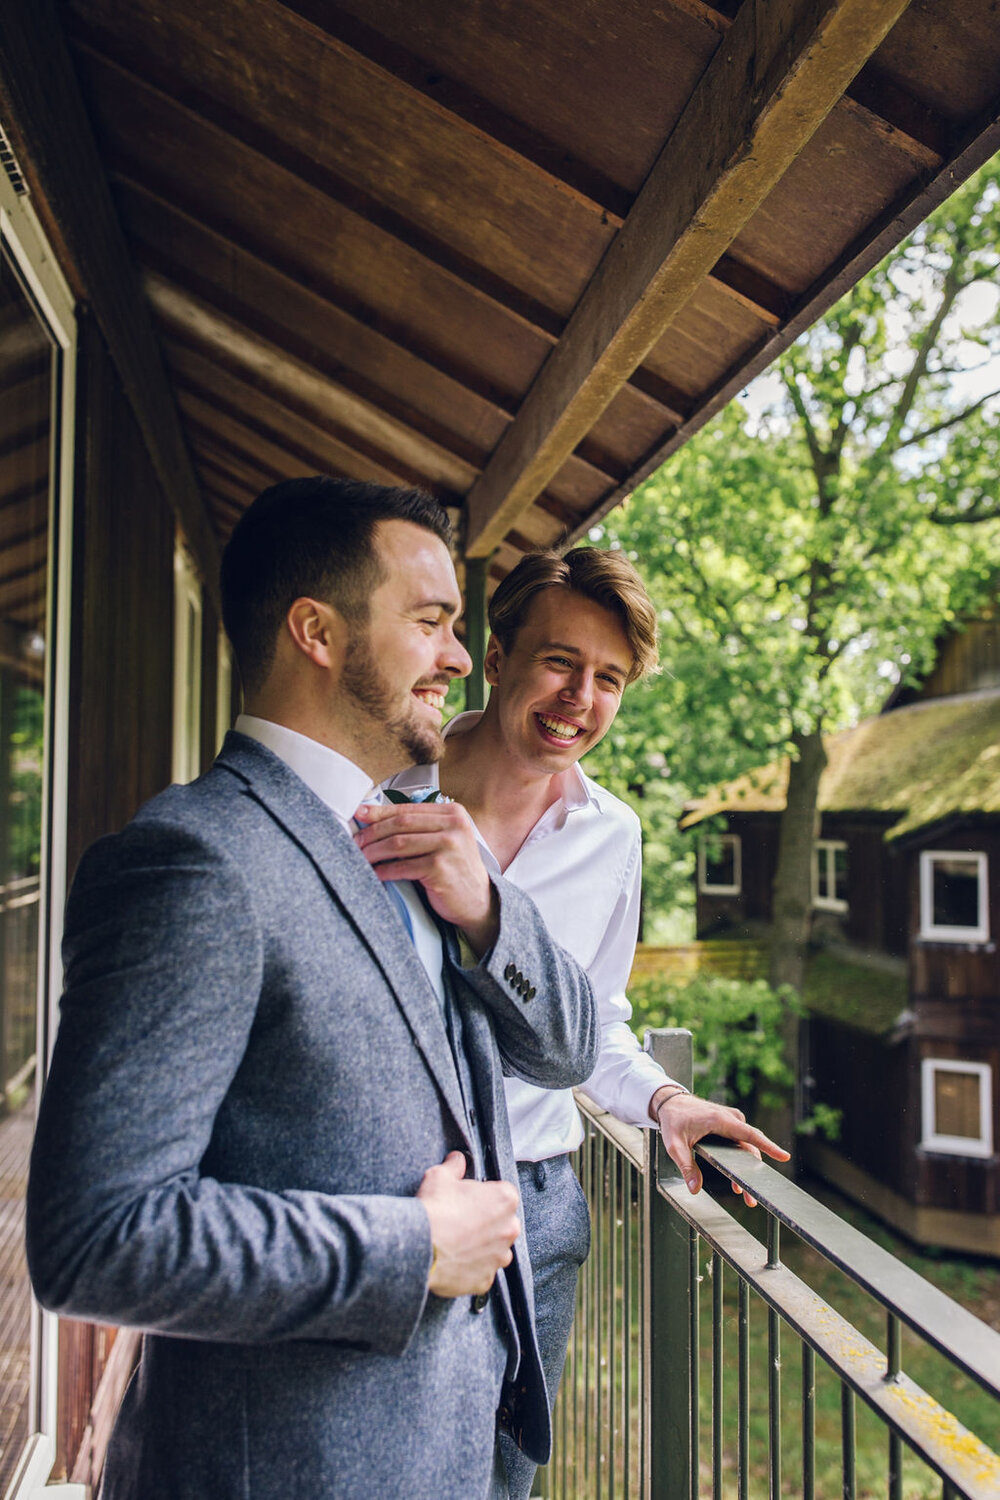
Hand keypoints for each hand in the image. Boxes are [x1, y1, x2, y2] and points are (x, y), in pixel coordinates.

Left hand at [354, 800, 498, 954]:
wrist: (477, 901)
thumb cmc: (454, 870)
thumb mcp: (443, 840)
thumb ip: (419, 827)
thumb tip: (375, 817)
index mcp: (453, 813)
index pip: (407, 809)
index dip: (379, 812)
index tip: (359, 815)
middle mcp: (454, 825)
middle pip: (400, 824)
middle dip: (373, 833)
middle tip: (356, 842)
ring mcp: (449, 846)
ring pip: (398, 843)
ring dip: (374, 852)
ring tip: (361, 857)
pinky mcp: (440, 868)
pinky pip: (403, 867)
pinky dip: (385, 871)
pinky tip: (375, 874)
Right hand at [417, 1151, 520, 1296]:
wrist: (418, 1246)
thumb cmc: (434, 1209)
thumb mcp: (440, 1176)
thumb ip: (454, 1165)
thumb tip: (457, 1159)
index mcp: (505, 1199)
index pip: (502, 1194)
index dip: (484, 1196)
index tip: (469, 1200)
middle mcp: (509, 1229)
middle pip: (502, 1222)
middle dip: (486, 1221)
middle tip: (462, 1221)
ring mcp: (499, 1257)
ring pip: (495, 1249)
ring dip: (482, 1246)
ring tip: (458, 1242)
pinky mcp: (486, 1279)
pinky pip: (482, 1271)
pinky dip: (472, 1267)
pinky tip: (454, 1259)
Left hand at [650, 1088, 789, 1206]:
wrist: (671, 1102)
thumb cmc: (673, 1120)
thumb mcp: (674, 1144)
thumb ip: (685, 1165)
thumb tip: (694, 1188)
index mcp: (720, 1120)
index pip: (750, 1134)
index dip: (768, 1146)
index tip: (784, 1156)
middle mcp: (730, 1118)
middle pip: (749, 1148)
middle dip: (751, 1174)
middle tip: (750, 1199)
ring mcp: (732, 1120)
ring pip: (746, 1147)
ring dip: (746, 1168)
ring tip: (742, 1194)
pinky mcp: (730, 1124)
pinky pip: (741, 1142)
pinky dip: (740, 1159)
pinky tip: (736, 1178)